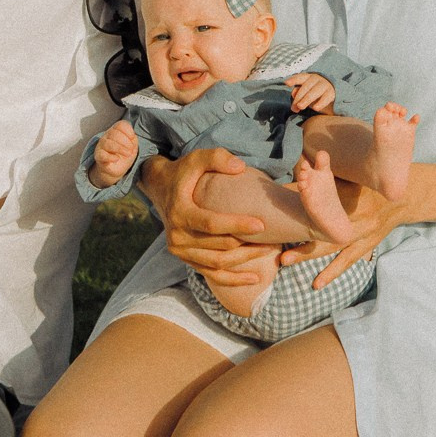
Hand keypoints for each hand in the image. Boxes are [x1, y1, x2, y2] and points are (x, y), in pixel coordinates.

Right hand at [88, 121, 139, 187]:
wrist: (116, 168)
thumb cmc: (123, 154)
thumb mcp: (132, 146)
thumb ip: (133, 139)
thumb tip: (132, 136)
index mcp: (116, 131)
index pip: (120, 125)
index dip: (128, 130)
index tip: (133, 138)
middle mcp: (107, 136)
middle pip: (114, 133)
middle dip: (125, 141)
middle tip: (131, 149)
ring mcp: (101, 146)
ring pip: (108, 143)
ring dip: (120, 148)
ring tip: (128, 154)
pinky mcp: (99, 156)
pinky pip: (102, 155)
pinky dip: (110, 157)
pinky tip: (117, 159)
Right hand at [149, 149, 278, 287]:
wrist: (161, 188)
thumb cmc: (184, 172)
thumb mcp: (197, 158)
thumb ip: (217, 157)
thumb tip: (240, 167)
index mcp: (180, 212)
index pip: (211, 224)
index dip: (237, 226)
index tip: (261, 225)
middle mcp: (177, 236)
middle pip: (219, 247)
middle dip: (248, 244)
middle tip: (274, 239)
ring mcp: (181, 251)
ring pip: (218, 263)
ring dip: (246, 261)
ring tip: (270, 252)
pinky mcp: (186, 260)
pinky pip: (212, 275)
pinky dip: (234, 279)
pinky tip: (255, 279)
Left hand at [281, 181, 407, 290]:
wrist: (404, 199)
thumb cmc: (372, 186)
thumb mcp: (354, 177)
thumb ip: (330, 176)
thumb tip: (302, 169)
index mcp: (352, 197)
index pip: (324, 202)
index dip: (304, 204)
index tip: (282, 205)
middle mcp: (358, 218)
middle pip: (325, 230)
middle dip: (302, 239)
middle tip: (281, 249)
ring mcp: (363, 234)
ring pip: (333, 248)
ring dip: (310, 255)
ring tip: (287, 260)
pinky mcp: (367, 245)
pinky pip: (347, 260)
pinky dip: (332, 272)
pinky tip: (317, 284)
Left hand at [284, 72, 336, 113]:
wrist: (332, 97)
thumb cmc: (315, 94)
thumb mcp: (306, 92)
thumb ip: (299, 92)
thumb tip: (294, 94)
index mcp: (309, 77)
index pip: (301, 77)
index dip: (294, 79)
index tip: (287, 83)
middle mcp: (317, 79)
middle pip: (306, 87)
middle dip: (299, 97)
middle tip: (294, 108)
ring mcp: (325, 85)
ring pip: (315, 91)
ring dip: (307, 99)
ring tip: (300, 107)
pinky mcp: (332, 93)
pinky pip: (326, 98)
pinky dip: (320, 103)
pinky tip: (315, 108)